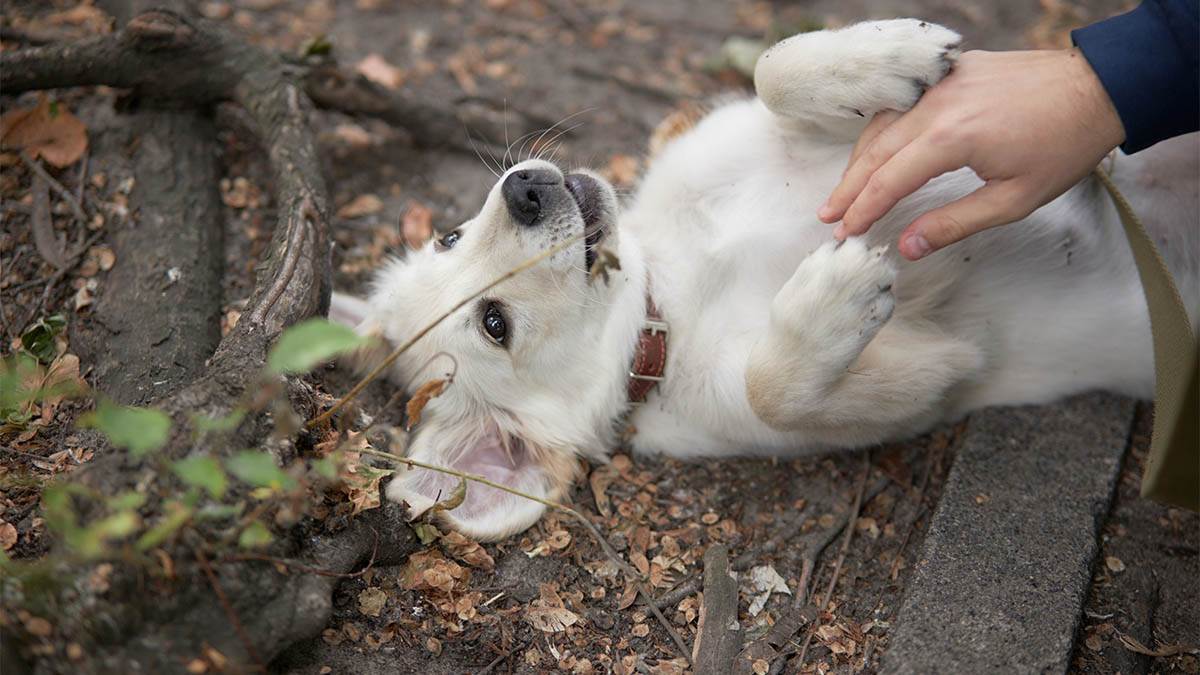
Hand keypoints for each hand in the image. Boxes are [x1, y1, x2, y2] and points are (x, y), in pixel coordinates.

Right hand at [818, 48, 1124, 259]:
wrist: (1098, 88)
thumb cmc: (1063, 147)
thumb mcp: (1013, 200)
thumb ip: (953, 223)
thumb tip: (906, 248)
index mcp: (951, 138)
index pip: (888, 180)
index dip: (862, 210)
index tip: (844, 234)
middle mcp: (937, 106)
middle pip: (875, 151)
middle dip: (848, 187)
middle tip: (829, 217)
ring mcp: (942, 84)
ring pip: (883, 124)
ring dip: (860, 159)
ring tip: (846, 190)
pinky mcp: (951, 72)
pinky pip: (903, 103)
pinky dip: (882, 130)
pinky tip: (876, 149)